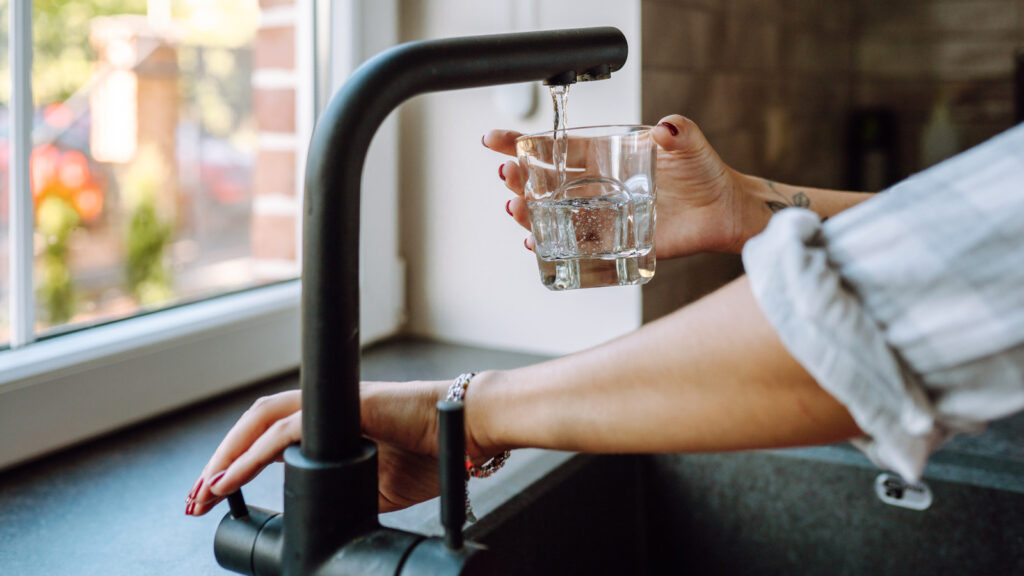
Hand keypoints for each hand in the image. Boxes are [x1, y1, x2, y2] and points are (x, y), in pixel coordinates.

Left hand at [185, 381, 484, 516]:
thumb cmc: (429, 452)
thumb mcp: (370, 487)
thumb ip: (333, 490)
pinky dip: (253, 456)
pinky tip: (231, 478)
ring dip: (226, 457)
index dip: (235, 463)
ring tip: (203, 492)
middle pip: (254, 424)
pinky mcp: (347, 408)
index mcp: (328, 425)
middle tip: (194, 502)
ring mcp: (334, 406)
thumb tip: (305, 514)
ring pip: (262, 421)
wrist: (467, 433)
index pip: (268, 436)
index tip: (213, 497)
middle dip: (218, 462)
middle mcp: (324, 409)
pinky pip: (288, 430)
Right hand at [483, 114, 766, 256]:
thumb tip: (666, 128)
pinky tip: (536, 242)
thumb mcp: (690, 144)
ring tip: (515, 208)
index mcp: (605, 156)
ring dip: (529, 212)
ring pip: (555, 214)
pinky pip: (577, 245)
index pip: (557, 147)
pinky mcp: (615, 241)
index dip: (524, 143)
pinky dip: (554, 245)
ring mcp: (602, 214)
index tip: (495, 141)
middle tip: (506, 175)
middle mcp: (597, 186)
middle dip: (520, 178)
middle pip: (547, 182)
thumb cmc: (704, 172)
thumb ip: (678, 132)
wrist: (723, 210)